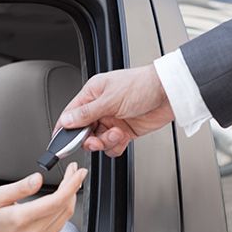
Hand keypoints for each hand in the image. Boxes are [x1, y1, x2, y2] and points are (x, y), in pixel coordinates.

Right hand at [0, 162, 87, 231]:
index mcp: (22, 218)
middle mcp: (35, 231)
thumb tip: (37, 178)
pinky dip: (66, 206)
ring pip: (67, 214)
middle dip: (73, 185)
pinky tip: (64, 197)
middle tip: (74, 171)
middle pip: (65, 205)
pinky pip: (62, 222)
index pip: (56, 200)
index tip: (77, 172)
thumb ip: (19, 188)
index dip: (71, 184)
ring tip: (71, 181)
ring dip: (72, 195)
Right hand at [55, 64, 173, 156]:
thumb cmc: (142, 85)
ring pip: (98, 141)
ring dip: (105, 142)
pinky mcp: (125, 131)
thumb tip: (67, 121)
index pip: (71, 114)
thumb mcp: (110, 99)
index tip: (61, 144)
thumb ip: (86, 113)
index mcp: (93, 94)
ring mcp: (113, 120)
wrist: (169, 93)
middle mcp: (101, 107)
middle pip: (83, 131)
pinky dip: (116, 146)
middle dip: (89, 139)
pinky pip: (112, 146)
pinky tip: (122, 138)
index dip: (65, 129)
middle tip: (95, 140)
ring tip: (116, 134)